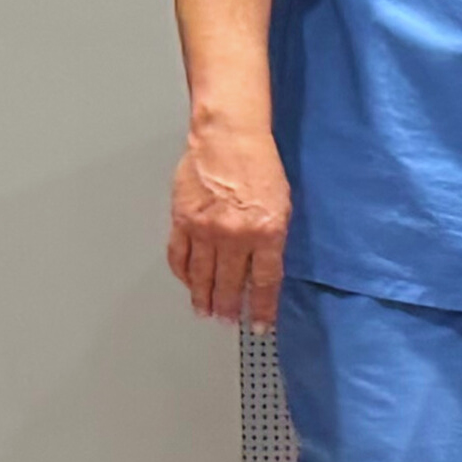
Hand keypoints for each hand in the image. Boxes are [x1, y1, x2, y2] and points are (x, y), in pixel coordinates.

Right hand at [167, 121, 290, 326]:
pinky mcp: (182, 220)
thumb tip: (263, 268)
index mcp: (266, 233)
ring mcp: (205, 230)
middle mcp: (235, 236)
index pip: (264, 283)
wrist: (228, 137)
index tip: (259, 324)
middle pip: (230, 284)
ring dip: (203, 297)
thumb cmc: (259, 164)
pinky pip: (179, 256)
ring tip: (205, 311)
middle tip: (227, 320)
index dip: (261, 308)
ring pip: (202, 276)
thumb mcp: (282, 205)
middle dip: (228, 307)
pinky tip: (187, 282)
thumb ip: (273, 238)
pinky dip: (183, 273)